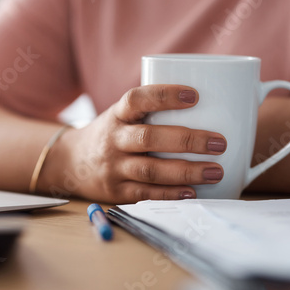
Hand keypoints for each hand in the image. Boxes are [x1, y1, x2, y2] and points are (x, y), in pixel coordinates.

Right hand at [38, 85, 226, 202]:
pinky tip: (192, 192)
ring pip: (150, 170)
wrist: (70, 162)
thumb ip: (151, 112)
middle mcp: (112, 140)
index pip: (136, 99)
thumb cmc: (110, 135)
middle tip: (219, 143)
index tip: (195, 96)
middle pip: (148, 138)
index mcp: (116, 115)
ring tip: (216, 171)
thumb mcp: (121, 116)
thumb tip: (208, 107)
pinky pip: (145, 193)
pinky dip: (170, 194)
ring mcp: (113, 167)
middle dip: (187, 140)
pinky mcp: (116, 191)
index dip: (164, 95)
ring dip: (185, 171)